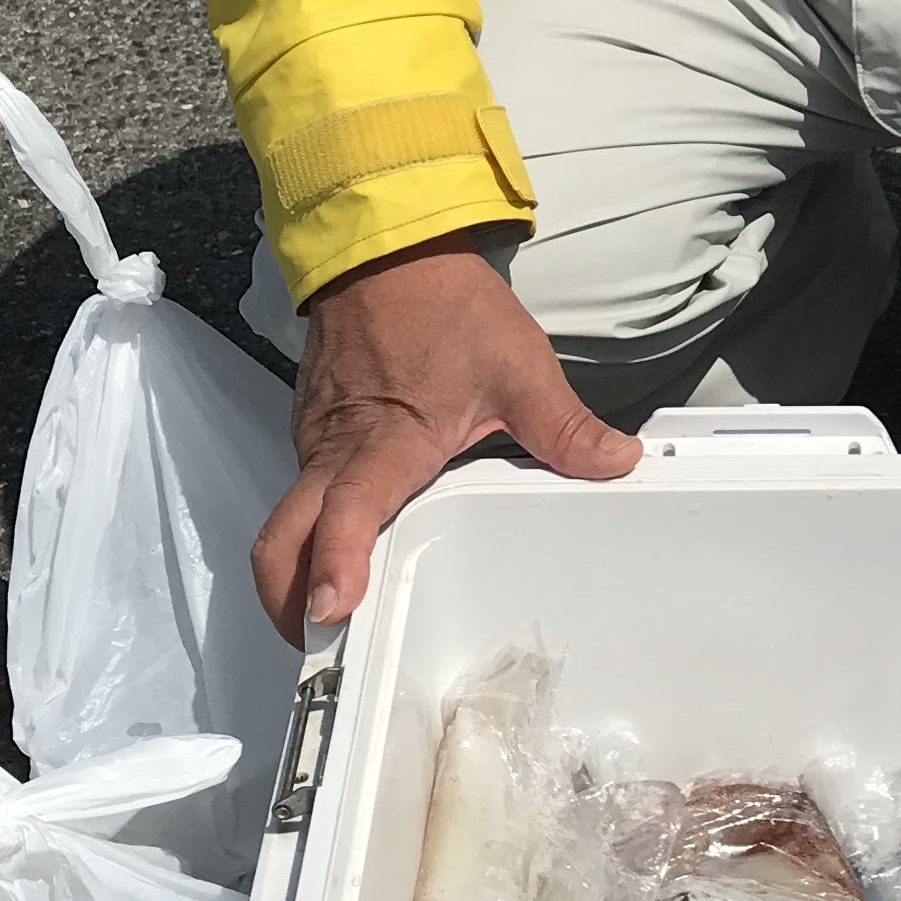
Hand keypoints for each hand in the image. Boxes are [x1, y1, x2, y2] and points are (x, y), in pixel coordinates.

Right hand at [251, 233, 638, 639]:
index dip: (335, 564)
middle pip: (280, 544)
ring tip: (343, 622)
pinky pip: (301, 496)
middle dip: (291, 605)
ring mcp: (315, 443)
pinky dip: (313, 536)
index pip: (345, 512)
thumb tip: (620, 462)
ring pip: (285, 524)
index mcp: (384, 444)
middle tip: (327, 654)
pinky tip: (353, 553)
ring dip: (298, 575)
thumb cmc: (445, 305)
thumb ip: (566, 428)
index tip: (334, 610)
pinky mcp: (312, 433)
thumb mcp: (519, 368)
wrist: (385, 247)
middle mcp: (334, 452)